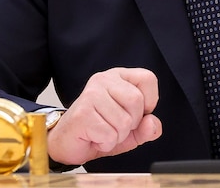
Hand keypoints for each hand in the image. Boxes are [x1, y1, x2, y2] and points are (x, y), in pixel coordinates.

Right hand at [46, 67, 161, 165]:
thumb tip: (152, 123)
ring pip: (124, 121)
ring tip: (104, 132)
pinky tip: (94, 138)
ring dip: (117, 136)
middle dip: (131, 123)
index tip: (135, 112)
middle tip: (115, 126)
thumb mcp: (131, 130)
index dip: (149, 101)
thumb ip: (147, 127)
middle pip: (136, 101)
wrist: (66, 143)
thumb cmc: (98, 130)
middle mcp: (104, 79)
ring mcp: (91, 94)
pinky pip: (110, 134)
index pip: (148, 79)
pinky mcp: (83, 113)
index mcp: (118, 76)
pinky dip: (106, 143)